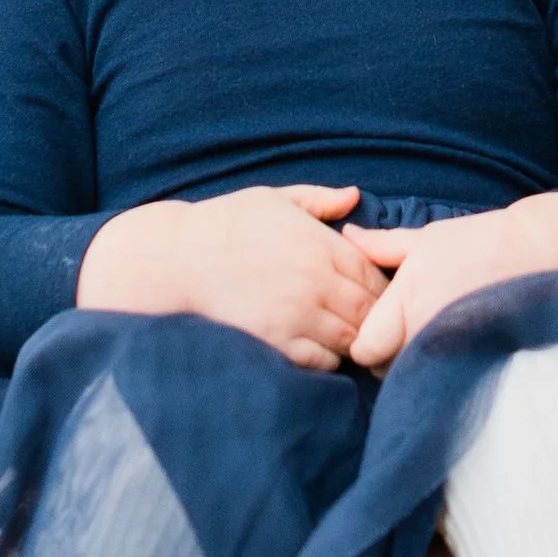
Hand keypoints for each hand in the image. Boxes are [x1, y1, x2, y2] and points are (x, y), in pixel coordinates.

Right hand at [76, 185, 377, 368]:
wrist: (176, 260)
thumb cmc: (223, 225)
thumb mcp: (272, 199)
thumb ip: (317, 199)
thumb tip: (353, 195)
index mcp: (319, 243)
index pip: (375, 273)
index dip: (381, 286)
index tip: (374, 292)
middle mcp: (316, 279)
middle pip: (371, 308)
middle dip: (376, 317)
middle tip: (370, 322)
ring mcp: (298, 313)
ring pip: (352, 337)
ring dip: (355, 340)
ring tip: (347, 338)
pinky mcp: (278, 341)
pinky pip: (323, 360)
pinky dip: (329, 358)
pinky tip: (319, 348)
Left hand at [346, 192, 557, 368]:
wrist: (548, 253)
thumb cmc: (484, 242)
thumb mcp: (430, 238)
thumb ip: (383, 245)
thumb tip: (347, 235)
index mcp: (408, 296)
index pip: (364, 348)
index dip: (368, 343)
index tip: (384, 332)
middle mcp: (428, 328)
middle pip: (386, 373)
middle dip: (392, 361)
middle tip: (412, 341)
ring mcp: (457, 352)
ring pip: (416, 385)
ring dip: (418, 374)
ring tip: (437, 351)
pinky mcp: (482, 367)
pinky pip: (448, 391)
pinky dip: (446, 382)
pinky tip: (456, 364)